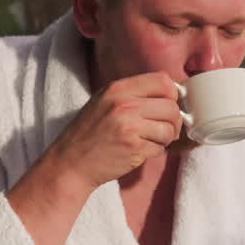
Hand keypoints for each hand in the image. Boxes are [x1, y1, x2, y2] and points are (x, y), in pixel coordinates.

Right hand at [51, 72, 182, 190]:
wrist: (70, 162)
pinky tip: (141, 151)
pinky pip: (160, 148)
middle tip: (164, 129)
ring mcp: (130, 127)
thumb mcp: (103, 101)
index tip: (167, 106)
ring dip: (166, 138)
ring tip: (152, 140)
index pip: (163, 81)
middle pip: (171, 107)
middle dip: (174, 121)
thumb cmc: (89, 133)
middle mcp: (125, 105)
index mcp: (118, 88)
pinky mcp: (134, 149)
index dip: (172, 95)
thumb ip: (132, 94)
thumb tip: (170, 94)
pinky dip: (155, 151)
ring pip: (170, 129)